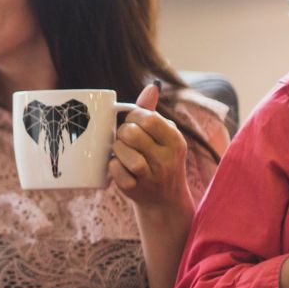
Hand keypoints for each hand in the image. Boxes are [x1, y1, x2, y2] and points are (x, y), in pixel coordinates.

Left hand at [109, 83, 191, 210]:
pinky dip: (112, 166)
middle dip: (122, 132)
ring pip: (124, 154)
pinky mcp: (135, 191)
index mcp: (176, 142)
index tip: (132, 122)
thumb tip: (151, 86)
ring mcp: (151, 178)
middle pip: (133, 134)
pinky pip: (116, 171)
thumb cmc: (160, 160)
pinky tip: (117, 165)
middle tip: (124, 138)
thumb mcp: (164, 137)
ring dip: (117, 149)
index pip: (149, 119)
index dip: (134, 117)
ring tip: (121, 151)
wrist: (164, 201)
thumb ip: (153, 112)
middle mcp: (167, 160)